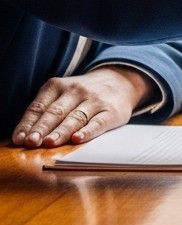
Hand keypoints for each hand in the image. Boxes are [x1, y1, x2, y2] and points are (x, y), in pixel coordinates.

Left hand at [11, 67, 155, 147]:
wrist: (119, 81)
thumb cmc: (82, 94)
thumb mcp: (62, 93)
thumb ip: (45, 111)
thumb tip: (24, 137)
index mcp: (57, 86)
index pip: (39, 107)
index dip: (28, 123)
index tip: (19, 139)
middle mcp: (76, 90)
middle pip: (56, 112)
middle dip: (42, 128)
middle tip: (31, 142)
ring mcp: (95, 100)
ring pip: (75, 117)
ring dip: (61, 131)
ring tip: (49, 143)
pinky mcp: (111, 111)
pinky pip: (98, 122)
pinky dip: (87, 131)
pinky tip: (77, 139)